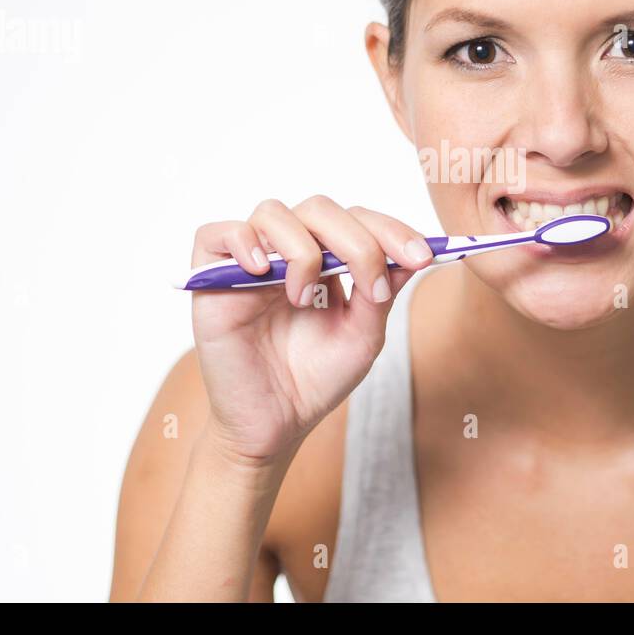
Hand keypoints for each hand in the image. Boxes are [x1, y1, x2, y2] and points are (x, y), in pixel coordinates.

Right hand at [188, 196, 432, 462]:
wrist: (274, 425)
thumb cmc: (314, 381)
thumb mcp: (362, 336)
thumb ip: (382, 291)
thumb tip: (411, 255)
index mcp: (325, 260)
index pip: (356, 220)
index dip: (390, 229)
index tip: (423, 256)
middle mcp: (287, 252)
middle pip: (319, 209)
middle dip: (357, 240)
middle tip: (373, 285)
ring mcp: (249, 263)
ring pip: (273, 213)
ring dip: (302, 251)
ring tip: (304, 299)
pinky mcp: (210, 279)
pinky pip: (216, 234)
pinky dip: (243, 242)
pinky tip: (263, 273)